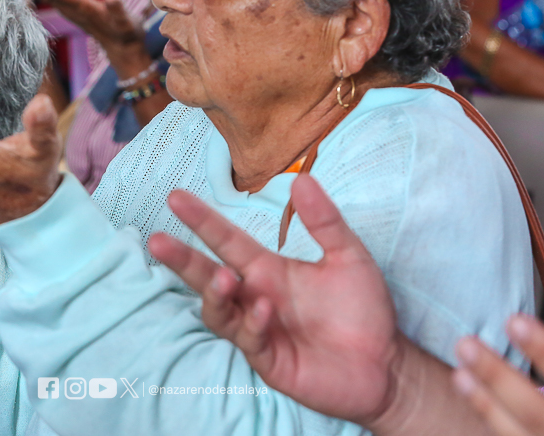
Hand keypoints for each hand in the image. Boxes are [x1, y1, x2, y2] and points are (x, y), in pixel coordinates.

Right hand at [147, 175, 402, 425]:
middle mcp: (255, 297)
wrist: (386, 364)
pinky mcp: (270, 360)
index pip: (226, 241)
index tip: (175, 197)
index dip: (202, 220)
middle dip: (181, 260)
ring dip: (215, 294)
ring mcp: (258, 330)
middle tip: (157, 240)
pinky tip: (264, 310)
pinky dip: (252, 323)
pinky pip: (249, 340)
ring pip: (218, 312)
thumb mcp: (348, 256)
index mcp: (268, 270)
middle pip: (206, 276)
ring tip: (224, 277)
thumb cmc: (363, 310)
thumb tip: (301, 179)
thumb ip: (324, 220)